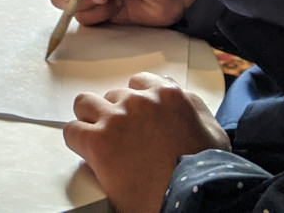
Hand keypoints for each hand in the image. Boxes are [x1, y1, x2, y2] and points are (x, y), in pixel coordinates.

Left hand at [64, 73, 229, 212]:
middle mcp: (139, 102)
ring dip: (91, 121)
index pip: (139, 82)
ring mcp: (117, 119)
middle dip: (115, 114)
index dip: (134, 103)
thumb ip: (190, 105)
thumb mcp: (211, 131)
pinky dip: (77, 141)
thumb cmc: (206, 172)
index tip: (134, 117)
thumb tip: (174, 93)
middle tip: (122, 139)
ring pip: (85, 105)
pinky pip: (72, 131)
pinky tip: (89, 154)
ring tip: (102, 142)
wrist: (195, 200)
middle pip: (112, 96)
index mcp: (168, 96)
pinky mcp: (98, 141)